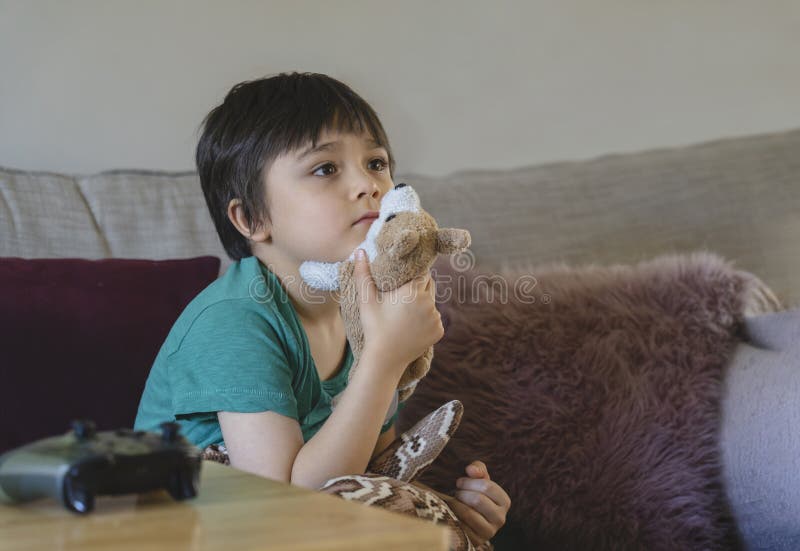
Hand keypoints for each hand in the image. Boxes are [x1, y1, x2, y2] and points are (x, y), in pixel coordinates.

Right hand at [353, 248, 443, 371]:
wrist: (385, 358)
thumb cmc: (374, 327)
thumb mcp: (366, 300)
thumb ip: (363, 274)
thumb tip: (359, 251)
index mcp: (414, 291)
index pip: (421, 273)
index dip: (413, 275)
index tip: (404, 280)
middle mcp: (429, 302)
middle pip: (429, 285)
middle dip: (419, 288)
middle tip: (403, 297)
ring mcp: (436, 317)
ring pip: (432, 302)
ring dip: (424, 304)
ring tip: (406, 313)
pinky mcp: (439, 331)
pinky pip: (435, 319)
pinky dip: (427, 320)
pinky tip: (412, 326)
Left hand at [446, 460, 510, 546]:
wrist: (468, 520)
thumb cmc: (473, 494)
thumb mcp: (478, 480)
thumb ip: (478, 469)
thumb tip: (470, 469)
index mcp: (504, 501)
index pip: (487, 486)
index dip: (469, 482)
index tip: (459, 482)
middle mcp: (500, 518)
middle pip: (478, 499)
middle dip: (462, 493)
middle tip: (456, 492)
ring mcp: (489, 531)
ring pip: (468, 513)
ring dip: (456, 504)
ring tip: (454, 501)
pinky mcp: (476, 540)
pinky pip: (461, 525)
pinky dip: (454, 516)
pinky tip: (452, 513)